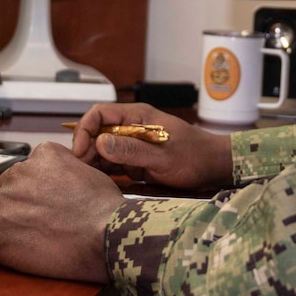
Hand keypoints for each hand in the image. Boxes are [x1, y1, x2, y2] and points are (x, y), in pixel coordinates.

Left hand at [0, 142, 124, 281]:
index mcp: (43, 156)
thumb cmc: (106, 211)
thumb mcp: (92, 173)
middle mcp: (19, 173)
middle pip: (4, 188)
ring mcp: (3, 201)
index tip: (38, 202)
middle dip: (14, 205)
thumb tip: (68, 182)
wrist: (105, 235)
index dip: (31, 188)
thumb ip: (70, 171)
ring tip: (14, 239)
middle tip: (31, 225)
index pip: (26, 168)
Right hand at [69, 103, 233, 191]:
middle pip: (97, 132)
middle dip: (86, 148)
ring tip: (88, 177)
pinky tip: (99, 182)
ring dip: (94, 162)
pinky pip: (114, 163)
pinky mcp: (136, 161)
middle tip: (83, 169)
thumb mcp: (162, 156)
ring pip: (103, 149)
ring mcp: (134, 144)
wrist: (215, 169)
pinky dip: (105, 171)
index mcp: (137, 117)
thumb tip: (100, 142)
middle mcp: (132, 127)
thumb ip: (132, 150)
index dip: (85, 129)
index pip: (100, 113)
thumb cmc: (194, 157)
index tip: (80, 151)